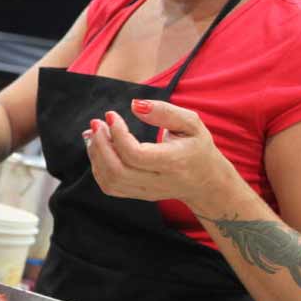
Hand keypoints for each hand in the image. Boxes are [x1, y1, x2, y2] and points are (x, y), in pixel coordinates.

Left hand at [85, 99, 241, 211]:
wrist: (206, 182)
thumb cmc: (197, 147)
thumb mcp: (191, 123)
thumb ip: (165, 112)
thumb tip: (135, 105)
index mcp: (174, 163)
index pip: (136, 155)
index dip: (118, 134)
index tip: (111, 115)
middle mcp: (158, 182)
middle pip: (118, 170)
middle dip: (100, 145)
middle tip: (97, 123)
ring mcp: (146, 192)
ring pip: (110, 180)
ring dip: (96, 155)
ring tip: (95, 133)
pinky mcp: (137, 195)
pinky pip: (109, 186)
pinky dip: (98, 166)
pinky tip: (99, 147)